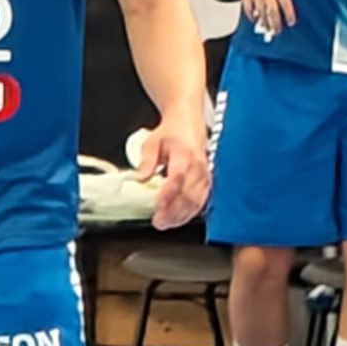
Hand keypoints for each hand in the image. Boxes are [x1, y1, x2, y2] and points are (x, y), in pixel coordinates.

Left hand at [136, 116, 210, 230]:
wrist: (188, 122)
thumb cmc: (171, 132)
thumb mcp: (151, 142)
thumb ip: (146, 162)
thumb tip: (139, 179)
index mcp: (184, 154)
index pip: (178, 178)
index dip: (168, 194)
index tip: (158, 205)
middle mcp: (198, 166)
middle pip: (188, 194)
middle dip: (173, 211)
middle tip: (158, 221)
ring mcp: (205, 175)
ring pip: (197, 201)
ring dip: (181, 216)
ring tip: (166, 224)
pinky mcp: (207, 181)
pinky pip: (202, 201)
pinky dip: (190, 213)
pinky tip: (178, 220)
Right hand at [232, 0, 294, 37]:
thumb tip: (281, 3)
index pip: (286, 3)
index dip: (289, 14)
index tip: (290, 22)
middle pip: (272, 11)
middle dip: (275, 23)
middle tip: (277, 31)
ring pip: (261, 11)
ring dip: (263, 22)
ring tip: (265, 28)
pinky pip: (248, 7)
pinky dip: (251, 14)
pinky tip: (253, 18)